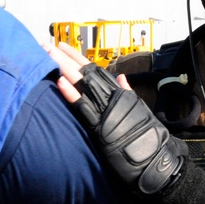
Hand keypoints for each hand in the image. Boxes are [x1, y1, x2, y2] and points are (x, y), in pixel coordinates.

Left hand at [43, 42, 185, 195]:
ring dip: (64, 68)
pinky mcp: (101, 128)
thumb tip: (122, 77)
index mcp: (120, 93)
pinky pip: (83, 108)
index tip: (63, 46)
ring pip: (82, 84)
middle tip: (48, 44)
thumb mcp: (140, 110)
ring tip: (49, 54)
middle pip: (85, 72)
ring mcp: (106, 111)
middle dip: (66, 57)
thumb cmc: (149, 138)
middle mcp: (113, 97)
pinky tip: (60, 82)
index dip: (77, 57)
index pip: (94, 70)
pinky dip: (71, 95)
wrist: (156, 159)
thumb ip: (128, 93)